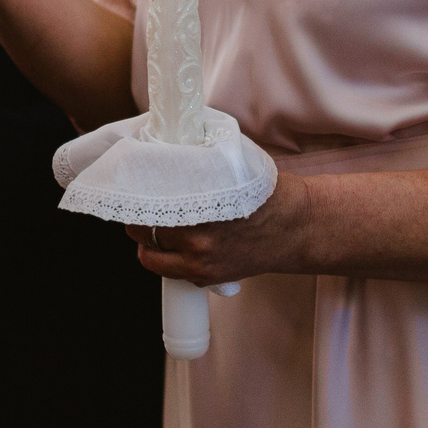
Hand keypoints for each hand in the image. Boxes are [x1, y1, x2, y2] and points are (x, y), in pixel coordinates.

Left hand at [126, 175, 313, 285]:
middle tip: (143, 208)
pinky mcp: (207, 277)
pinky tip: (177, 247)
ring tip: (156, 230)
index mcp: (198, 201)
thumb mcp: (229, 165)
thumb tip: (163, 150)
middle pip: (141, 229)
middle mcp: (196, 235)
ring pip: (150, 255)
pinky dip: (167, 260)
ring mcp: (200, 260)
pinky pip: (170, 271)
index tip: (133, 189)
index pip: (144, 201)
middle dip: (139, 218)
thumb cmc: (264, 191)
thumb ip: (195, 164)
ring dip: (148, 242)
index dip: (135, 195)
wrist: (295, 227)